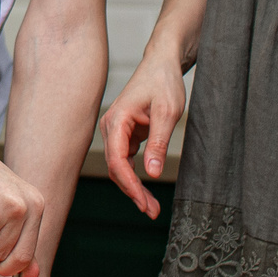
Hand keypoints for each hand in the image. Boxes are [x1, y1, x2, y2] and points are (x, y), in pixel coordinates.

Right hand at [100, 56, 186, 219]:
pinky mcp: (124, 134)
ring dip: (133, 187)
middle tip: (152, 211)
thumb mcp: (167, 113)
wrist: (162, 65)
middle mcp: (110, 127)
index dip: (130, 184)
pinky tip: (146, 190)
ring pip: (119, 167)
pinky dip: (135, 177)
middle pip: (116, 168)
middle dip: (132, 191)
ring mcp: (116, 132)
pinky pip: (125, 161)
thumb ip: (158, 142)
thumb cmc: (163, 83)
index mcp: (117, 120)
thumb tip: (152, 172)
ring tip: (151, 206)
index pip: (117, 160)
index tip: (144, 203)